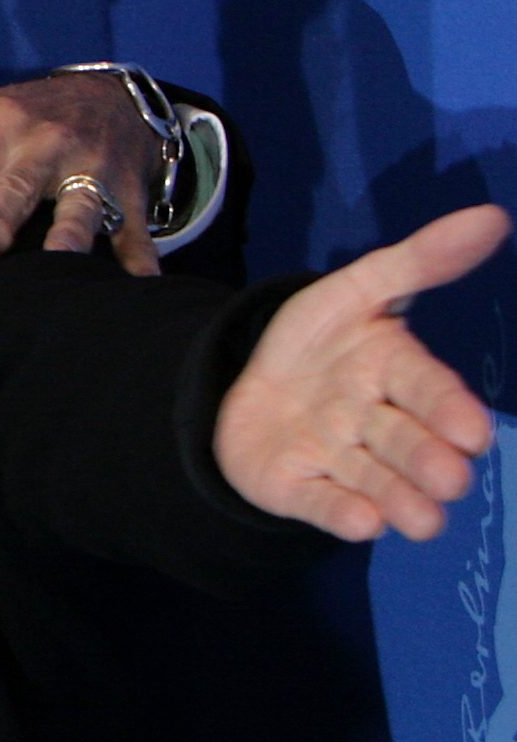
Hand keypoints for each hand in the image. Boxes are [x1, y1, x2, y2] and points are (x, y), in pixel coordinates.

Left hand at [0, 72, 160, 281]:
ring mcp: (87, 167)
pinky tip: (142, 282)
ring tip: (56, 258)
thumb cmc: (18, 116)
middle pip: (9, 191)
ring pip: (76, 203)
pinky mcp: (127, 190)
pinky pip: (134, 226)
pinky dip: (140, 254)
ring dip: (68, 232)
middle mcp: (39, 147)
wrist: (108, 94)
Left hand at [213, 204, 508, 541]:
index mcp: (393, 371)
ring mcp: (336, 458)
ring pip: (373, 479)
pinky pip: (318, 501)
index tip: (473, 431)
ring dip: (399, 499)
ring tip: (426, 519)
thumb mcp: (354, 290)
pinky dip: (339, 512)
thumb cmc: (317, 341)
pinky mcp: (296, 487)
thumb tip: (492, 218)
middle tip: (452, 479)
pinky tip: (362, 523)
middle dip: (427, 459)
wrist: (248, 386)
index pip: (426, 388)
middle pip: (403, 440)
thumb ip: (418, 261)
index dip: (448, 407)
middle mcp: (373, 422)